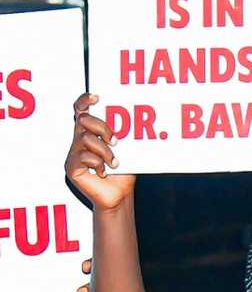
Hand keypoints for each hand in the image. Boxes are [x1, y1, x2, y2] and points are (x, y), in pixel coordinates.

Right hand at [64, 94, 135, 210]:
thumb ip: (124, 134)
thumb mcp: (127, 149)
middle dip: (102, 128)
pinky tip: (103, 172)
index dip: (85, 101)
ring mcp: (73, 153)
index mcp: (91, 133)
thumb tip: (138, 117)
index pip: (82, 110)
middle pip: (84, 120)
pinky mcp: (71, 167)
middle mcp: (79, 140)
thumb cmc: (124, 170)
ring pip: (85, 139)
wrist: (119, 194)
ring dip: (105, 151)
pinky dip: (97, 163)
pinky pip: (83, 157)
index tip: (96, 97)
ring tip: (115, 163)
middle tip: (116, 141)